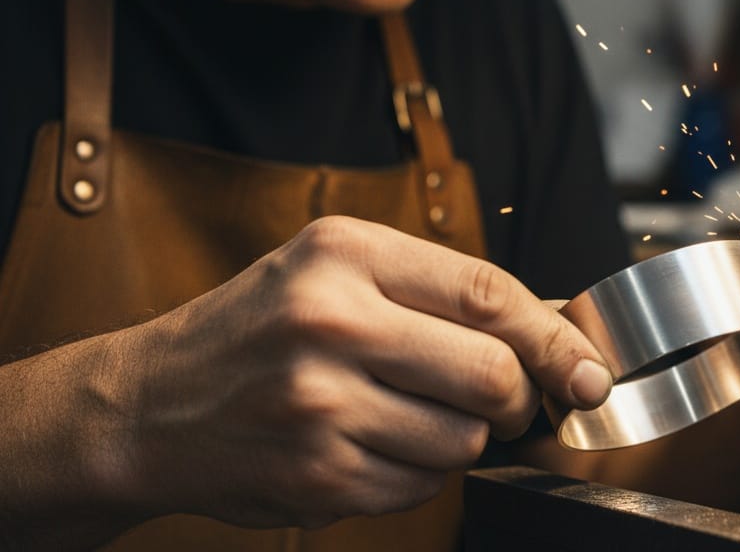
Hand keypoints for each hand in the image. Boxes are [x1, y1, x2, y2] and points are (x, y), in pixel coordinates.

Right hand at [107, 216, 611, 528]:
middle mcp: (331, 322)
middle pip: (493, 375)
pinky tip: (372, 444)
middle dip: (518, 397)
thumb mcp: (339, 271)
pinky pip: (421, 486)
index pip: (490, 294)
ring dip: (462, 438)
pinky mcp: (316, 476)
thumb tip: (560, 331)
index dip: (557, 338)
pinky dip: (419, 472)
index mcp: (345, 254)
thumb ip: (443, 292)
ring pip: (466, 441)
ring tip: (409, 414)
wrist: (149, 404)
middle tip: (503, 398)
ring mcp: (320, 405)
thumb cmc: (262, 329)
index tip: (591, 370)